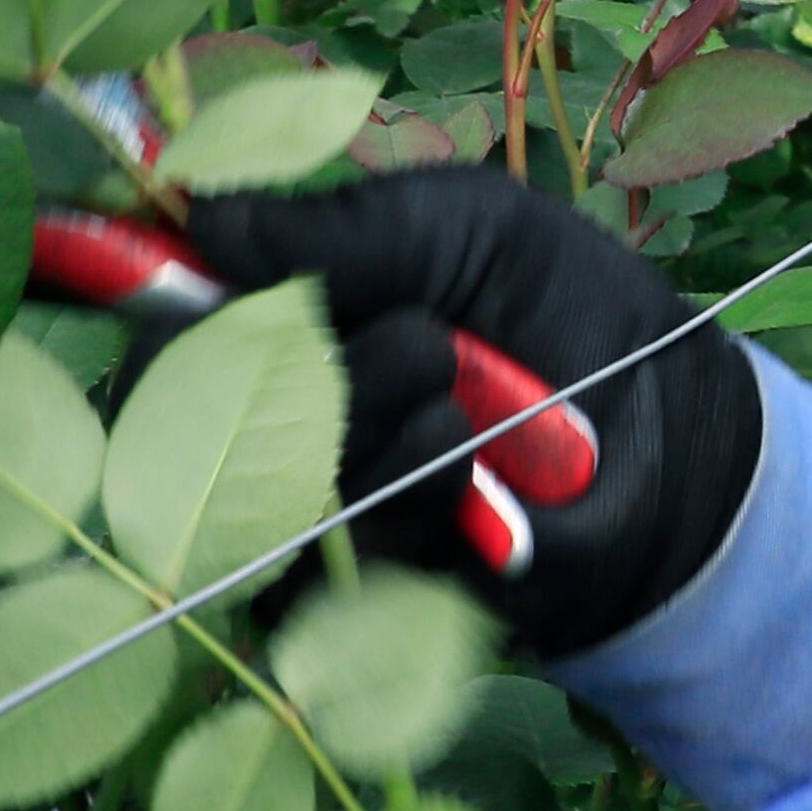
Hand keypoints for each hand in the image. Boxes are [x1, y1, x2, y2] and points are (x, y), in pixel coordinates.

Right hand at [181, 165, 761, 656]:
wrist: (663, 434)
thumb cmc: (561, 307)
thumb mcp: (462, 228)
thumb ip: (341, 230)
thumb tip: (205, 219)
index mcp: (273, 308)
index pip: (154, 305)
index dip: (148, 282)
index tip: (189, 266)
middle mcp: (259, 409)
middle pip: (178, 393)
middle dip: (310, 355)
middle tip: (432, 336)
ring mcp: (294, 505)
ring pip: (258, 466)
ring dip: (383, 422)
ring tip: (469, 402)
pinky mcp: (341, 591)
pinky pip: (320, 547)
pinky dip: (410, 494)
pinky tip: (475, 480)